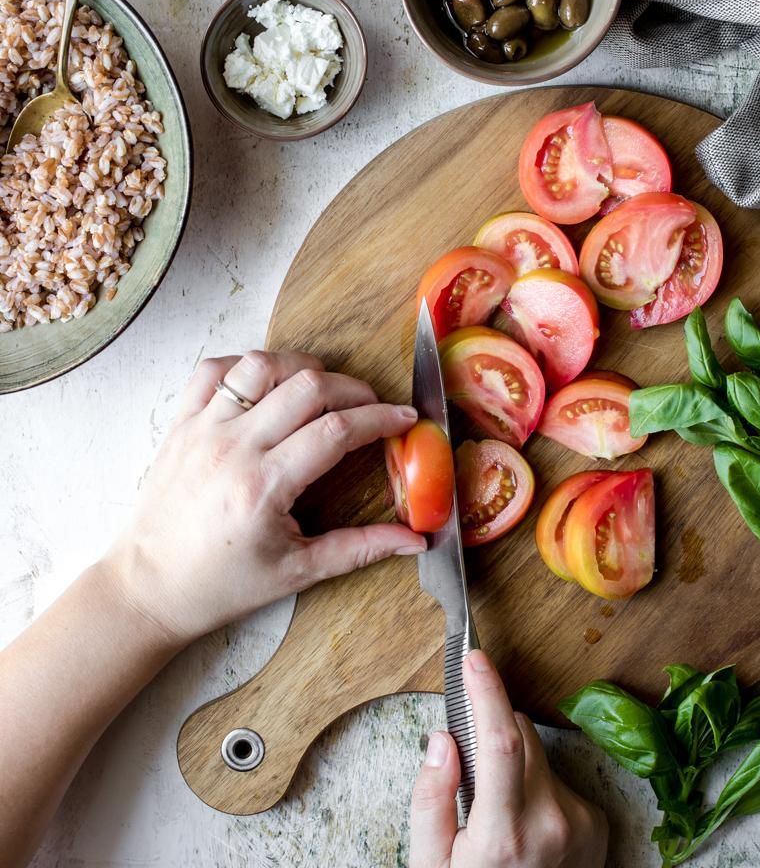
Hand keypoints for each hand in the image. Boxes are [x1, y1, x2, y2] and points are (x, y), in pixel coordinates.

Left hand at [104, 350, 425, 644]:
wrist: (148, 588)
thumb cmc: (220, 584)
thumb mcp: (297, 572)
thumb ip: (360, 549)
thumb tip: (417, 541)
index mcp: (264, 486)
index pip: (336, 430)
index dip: (379, 418)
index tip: (404, 417)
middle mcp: (232, 448)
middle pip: (306, 386)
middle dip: (351, 388)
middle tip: (370, 406)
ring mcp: (202, 429)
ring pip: (260, 365)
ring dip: (300, 367)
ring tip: (321, 389)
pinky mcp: (180, 423)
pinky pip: (213, 369)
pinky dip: (246, 366)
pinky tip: (267, 385)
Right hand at [410, 651, 607, 867]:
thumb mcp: (431, 864)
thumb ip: (431, 799)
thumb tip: (443, 739)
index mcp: (503, 832)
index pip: (498, 740)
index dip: (486, 690)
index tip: (474, 658)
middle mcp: (550, 823)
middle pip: (520, 736)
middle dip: (492, 731)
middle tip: (470, 766)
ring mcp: (578, 824)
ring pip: (539, 754)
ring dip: (516, 762)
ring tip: (500, 810)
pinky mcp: (596, 825)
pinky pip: (558, 779)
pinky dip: (539, 787)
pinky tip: (527, 825)